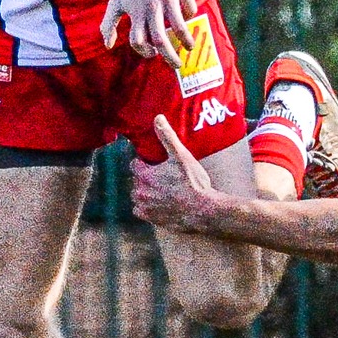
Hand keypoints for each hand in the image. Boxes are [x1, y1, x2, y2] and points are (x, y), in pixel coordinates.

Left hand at [99, 0, 195, 64]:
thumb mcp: (116, 3)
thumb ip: (108, 25)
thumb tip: (108, 46)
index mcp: (136, 13)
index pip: (138, 40)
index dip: (145, 51)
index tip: (153, 52)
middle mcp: (151, 8)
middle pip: (159, 39)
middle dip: (170, 57)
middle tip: (177, 65)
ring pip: (179, 27)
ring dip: (186, 41)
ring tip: (190, 47)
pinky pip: (189, 9)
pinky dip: (190, 17)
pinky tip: (188, 18)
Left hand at [130, 116, 223, 232]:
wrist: (203, 211)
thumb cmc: (193, 182)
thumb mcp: (181, 156)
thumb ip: (167, 137)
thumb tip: (157, 117)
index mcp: (145, 176)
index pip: (134, 165)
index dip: (144, 162)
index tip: (154, 163)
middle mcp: (141, 192)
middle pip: (136, 181)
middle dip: (145, 178)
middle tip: (162, 176)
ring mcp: (146, 207)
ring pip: (138, 196)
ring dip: (146, 192)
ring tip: (162, 190)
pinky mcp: (152, 220)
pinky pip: (141, 211)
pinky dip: (147, 207)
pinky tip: (161, 203)